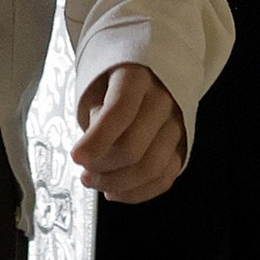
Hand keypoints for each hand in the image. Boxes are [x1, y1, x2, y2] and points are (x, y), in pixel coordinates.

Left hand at [72, 64, 184, 202]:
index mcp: (137, 75)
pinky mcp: (182, 145)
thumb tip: (92, 154)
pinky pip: (164, 178)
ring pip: (150, 168)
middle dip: (102, 168)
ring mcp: (176, 123)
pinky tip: (116, 190)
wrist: (150, 68)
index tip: (77, 156)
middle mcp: (162, 98)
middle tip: (84, 172)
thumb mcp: (97, 81)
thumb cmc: (115, 76)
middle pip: (133, 147)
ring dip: (117, 184)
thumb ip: (95, 114)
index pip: (119, 111)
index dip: (97, 139)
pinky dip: (137, 192)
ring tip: (96, 181)